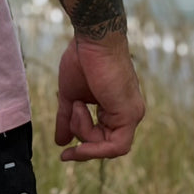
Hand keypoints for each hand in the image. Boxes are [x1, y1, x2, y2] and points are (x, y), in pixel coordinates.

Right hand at [54, 30, 144, 160]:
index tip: (63, 154)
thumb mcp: (71, 96)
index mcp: (116, 108)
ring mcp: (132, 114)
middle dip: (82, 138)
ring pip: (108, 147)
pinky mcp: (130, 114)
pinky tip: (81, 130)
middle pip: (104, 145)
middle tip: (72, 111)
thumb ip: (67, 120)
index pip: (103, 140)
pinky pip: (116, 146)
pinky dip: (95, 146)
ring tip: (78, 104)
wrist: (92, 39)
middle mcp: (128, 113)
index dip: (84, 149)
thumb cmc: (82, 60)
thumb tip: (61, 142)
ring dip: (84, 132)